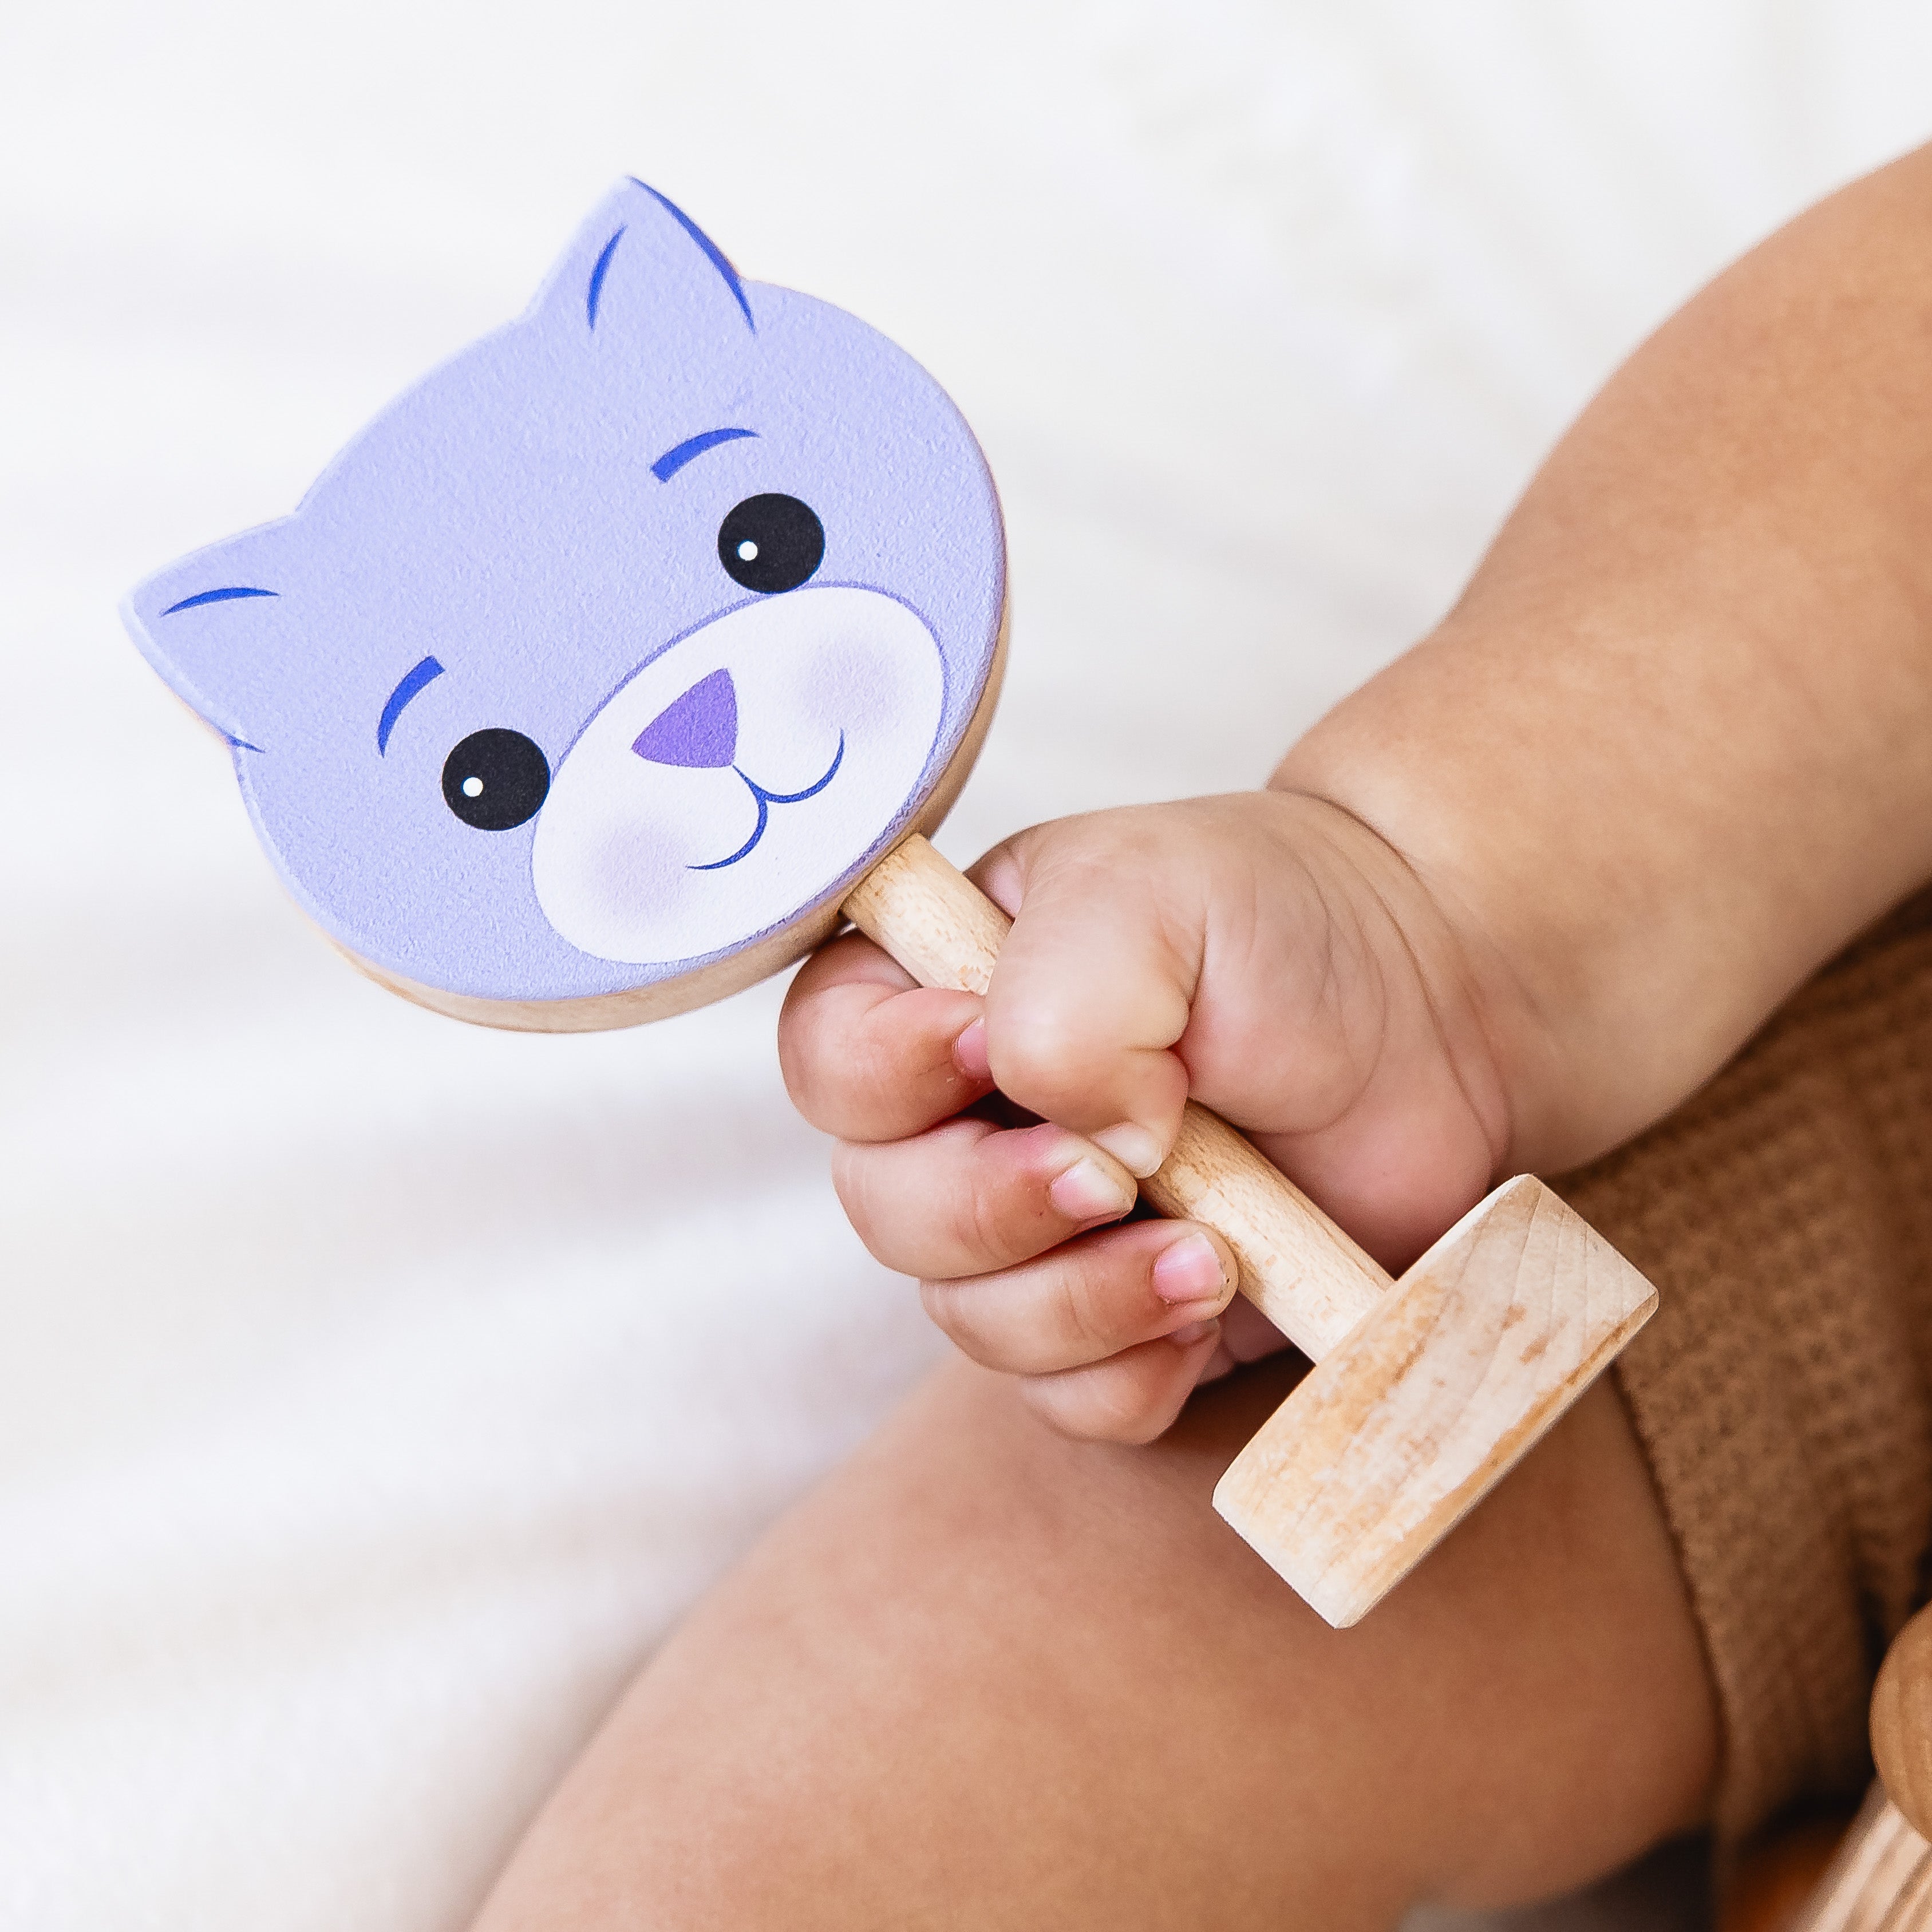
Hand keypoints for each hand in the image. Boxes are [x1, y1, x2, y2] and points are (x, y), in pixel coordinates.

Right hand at [778, 790, 1512, 1442]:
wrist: (1433, 1006)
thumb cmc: (1281, 923)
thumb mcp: (1152, 897)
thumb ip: (1062, 1001)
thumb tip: (1077, 1146)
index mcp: (938, 988)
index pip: (826, 1057)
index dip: (886, 1078)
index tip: (989, 1049)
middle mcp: (965, 1117)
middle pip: (883, 1209)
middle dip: (993, 1209)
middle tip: (1116, 1174)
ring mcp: (1042, 1229)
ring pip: (972, 1321)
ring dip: (1081, 1302)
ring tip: (1209, 1248)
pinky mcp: (1123, 1317)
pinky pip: (1072, 1399)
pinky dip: (1136, 1368)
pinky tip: (1218, 1294)